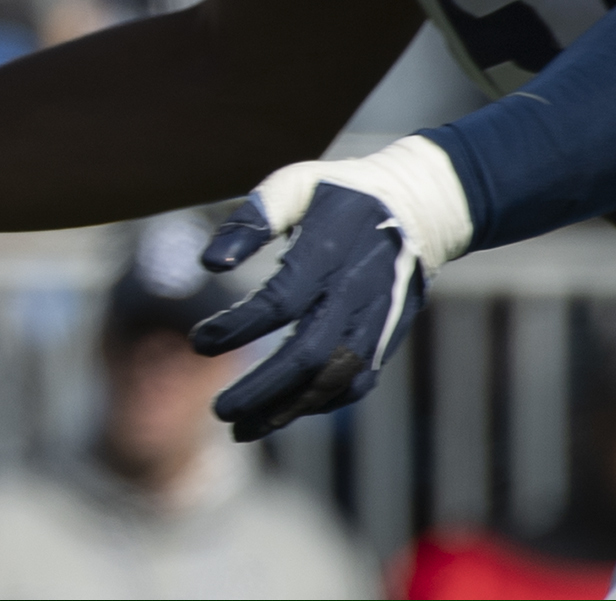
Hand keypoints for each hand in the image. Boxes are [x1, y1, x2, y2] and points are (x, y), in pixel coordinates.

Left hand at [186, 137, 471, 440]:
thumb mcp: (293, 186)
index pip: (280, 301)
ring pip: (334, 380)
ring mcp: (376, 321)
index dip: (238, 327)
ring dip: (287, 410)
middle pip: (309, 355)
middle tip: (219, 411)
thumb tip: (210, 264)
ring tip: (241, 429)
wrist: (417, 210)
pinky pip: (355, 384)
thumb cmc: (338, 195)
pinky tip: (282, 413)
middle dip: (262, 390)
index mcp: (328, 252)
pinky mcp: (386, 340)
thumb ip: (251, 220)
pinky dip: (318, 404)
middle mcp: (356, 293)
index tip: (198, 341)